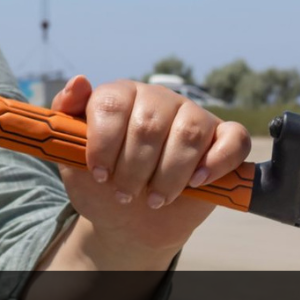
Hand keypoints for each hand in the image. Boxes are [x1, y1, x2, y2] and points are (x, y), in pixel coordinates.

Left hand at [51, 76, 251, 263]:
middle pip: (150, 123)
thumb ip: (65, 115)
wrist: (129, 218)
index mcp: (121, 95)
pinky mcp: (222, 140)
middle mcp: (158, 98)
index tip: (99, 174)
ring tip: (154, 199)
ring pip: (188, 133)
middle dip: (134, 167)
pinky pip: (234, 140)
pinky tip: (196, 182)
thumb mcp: (71, 154)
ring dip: (169, 174)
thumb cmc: (101, 181)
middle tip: (124, 193)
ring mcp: (193, 116)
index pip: (112, 104)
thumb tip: (78, 80)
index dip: (104, 143)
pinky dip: (216, 162)